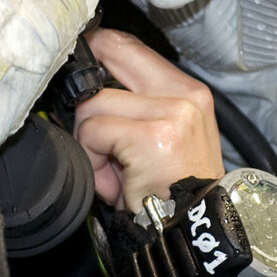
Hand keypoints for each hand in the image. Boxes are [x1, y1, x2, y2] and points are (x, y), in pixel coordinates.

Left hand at [72, 29, 223, 211]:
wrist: (196, 229)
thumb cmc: (173, 188)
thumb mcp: (162, 135)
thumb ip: (132, 104)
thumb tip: (83, 86)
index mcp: (187, 90)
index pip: (131, 46)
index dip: (97, 47)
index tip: (80, 59)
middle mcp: (183, 94)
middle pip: (108, 56)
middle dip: (87, 95)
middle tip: (96, 132)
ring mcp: (170, 113)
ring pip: (93, 104)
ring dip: (91, 141)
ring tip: (114, 169)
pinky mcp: (151, 137)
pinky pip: (93, 132)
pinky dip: (93, 158)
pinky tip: (114, 180)